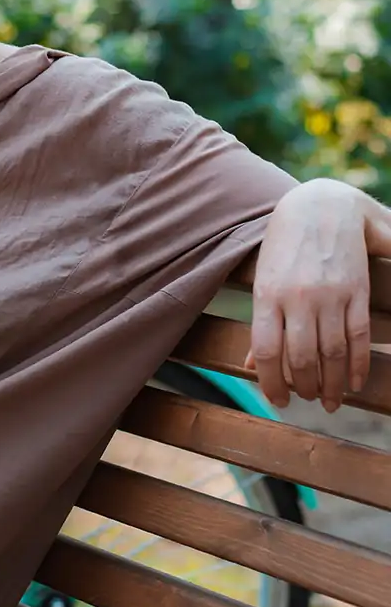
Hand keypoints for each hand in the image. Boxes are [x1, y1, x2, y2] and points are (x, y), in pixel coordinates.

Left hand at [245, 179, 390, 411]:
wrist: (321, 205)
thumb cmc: (284, 244)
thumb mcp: (263, 277)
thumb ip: (260, 322)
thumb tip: (249, 364)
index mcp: (268, 294)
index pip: (266, 350)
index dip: (271, 382)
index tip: (278, 401)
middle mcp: (298, 297)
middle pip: (301, 358)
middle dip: (303, 387)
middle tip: (306, 400)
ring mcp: (330, 295)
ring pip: (332, 353)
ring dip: (330, 384)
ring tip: (328, 401)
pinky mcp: (357, 290)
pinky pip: (359, 336)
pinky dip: (356, 365)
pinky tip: (352, 382)